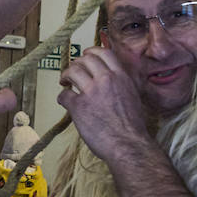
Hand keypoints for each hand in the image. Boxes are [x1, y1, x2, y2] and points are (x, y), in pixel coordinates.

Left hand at [56, 46, 151, 164]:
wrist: (128, 144)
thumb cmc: (133, 126)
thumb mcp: (134, 96)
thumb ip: (123, 84)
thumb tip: (116, 79)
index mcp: (121, 76)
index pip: (103, 53)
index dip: (91, 52)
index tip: (86, 55)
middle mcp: (106, 79)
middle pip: (85, 60)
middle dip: (76, 63)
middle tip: (73, 71)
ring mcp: (91, 92)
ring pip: (72, 71)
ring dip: (66, 75)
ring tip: (64, 82)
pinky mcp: (79, 106)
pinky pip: (64, 95)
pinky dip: (62, 96)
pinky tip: (65, 101)